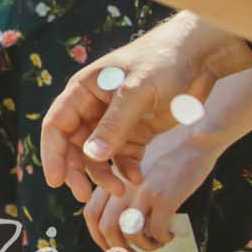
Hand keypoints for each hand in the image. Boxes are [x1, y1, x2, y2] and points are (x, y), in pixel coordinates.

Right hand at [41, 13, 251, 199]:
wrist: (198, 57)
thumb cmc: (161, 62)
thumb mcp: (136, 92)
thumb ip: (114, 125)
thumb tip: (90, 156)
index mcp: (83, 91)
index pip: (56, 125)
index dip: (52, 154)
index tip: (56, 181)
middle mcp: (94, 108)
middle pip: (74, 145)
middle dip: (77, 170)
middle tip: (84, 194)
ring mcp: (116, 121)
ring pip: (98, 155)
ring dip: (103, 174)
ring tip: (119, 189)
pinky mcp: (138, 131)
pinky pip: (124, 157)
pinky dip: (126, 170)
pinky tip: (136, 178)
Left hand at [81, 120, 218, 251]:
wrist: (192, 145)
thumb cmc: (166, 167)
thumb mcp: (137, 179)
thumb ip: (126, 198)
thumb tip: (125, 234)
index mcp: (112, 182)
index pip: (91, 215)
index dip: (99, 238)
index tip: (114, 250)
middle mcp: (121, 187)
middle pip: (106, 228)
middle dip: (118, 250)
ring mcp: (141, 191)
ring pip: (130, 232)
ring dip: (145, 246)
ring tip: (157, 243)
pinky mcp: (163, 196)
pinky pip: (156, 230)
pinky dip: (163, 239)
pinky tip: (172, 233)